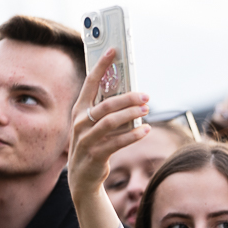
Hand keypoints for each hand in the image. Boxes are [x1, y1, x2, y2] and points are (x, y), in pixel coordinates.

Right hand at [68, 48, 149, 201]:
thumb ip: (110, 110)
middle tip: (146, 95)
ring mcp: (86, 139)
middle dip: (127, 97)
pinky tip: (146, 130)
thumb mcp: (98, 124)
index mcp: (80, 109)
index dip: (101, 66)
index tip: (114, 50)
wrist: (82, 177)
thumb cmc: (94, 144)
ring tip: (146, 109)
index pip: (91, 83)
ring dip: (131, 114)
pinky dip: (133, 135)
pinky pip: (117, 142)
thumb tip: (134, 94)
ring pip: (110, 122)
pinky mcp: (95, 154)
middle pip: (105, 104)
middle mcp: (81, 122)